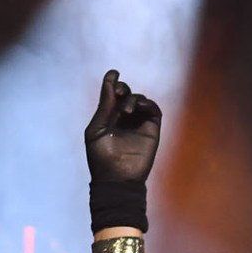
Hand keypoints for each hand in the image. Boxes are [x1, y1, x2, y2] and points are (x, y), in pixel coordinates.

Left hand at [85, 69, 162, 185]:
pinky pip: (154, 111)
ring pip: (140, 100)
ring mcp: (139, 124)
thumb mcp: (97, 128)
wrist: (117, 178)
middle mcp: (125, 118)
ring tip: (127, 111)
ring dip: (134, 99)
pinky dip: (148, 104)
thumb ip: (105, 106)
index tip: (113, 73)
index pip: (113, 94)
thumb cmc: (101, 157)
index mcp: (109, 117)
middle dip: (123, 89)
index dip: (113, 82)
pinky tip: (139, 108)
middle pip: (127, 93)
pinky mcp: (152, 130)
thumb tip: (110, 81)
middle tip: (119, 95)